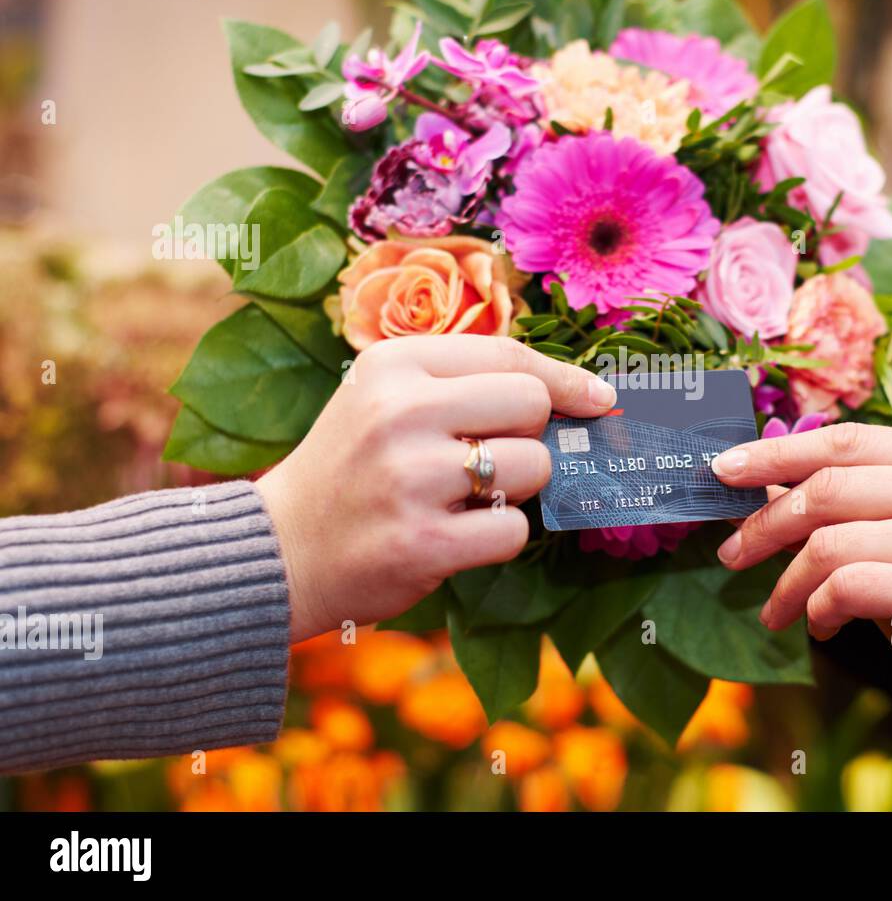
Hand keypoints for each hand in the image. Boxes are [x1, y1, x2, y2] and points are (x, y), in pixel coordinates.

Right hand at [257, 335, 615, 642]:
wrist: (279, 550)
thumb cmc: (352, 468)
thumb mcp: (385, 399)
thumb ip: (464, 383)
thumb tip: (578, 391)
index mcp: (393, 366)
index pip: (510, 355)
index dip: (566, 378)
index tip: (599, 398)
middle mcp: (400, 413)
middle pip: (532, 405)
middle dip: (530, 437)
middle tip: (490, 459)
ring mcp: (410, 479)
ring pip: (533, 467)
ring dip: (515, 488)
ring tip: (463, 498)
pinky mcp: (423, 542)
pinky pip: (513, 529)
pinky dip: (497, 536)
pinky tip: (455, 535)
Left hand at [710, 424, 891, 748]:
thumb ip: (845, 501)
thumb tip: (752, 485)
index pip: (844, 441)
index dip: (776, 453)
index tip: (722, 470)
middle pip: (827, 488)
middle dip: (764, 524)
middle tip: (730, 554)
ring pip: (827, 543)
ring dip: (787, 583)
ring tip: (777, 611)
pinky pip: (844, 588)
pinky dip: (817, 610)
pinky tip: (821, 627)